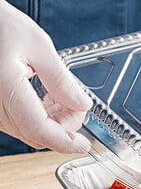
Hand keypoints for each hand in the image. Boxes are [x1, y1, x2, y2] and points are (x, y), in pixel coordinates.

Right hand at [0, 0, 91, 152]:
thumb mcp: (38, 45)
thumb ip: (61, 80)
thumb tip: (81, 104)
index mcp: (6, 90)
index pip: (41, 131)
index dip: (66, 142)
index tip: (85, 143)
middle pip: (38, 134)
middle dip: (65, 125)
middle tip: (79, 104)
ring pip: (30, 130)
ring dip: (53, 121)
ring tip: (64, 97)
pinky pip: (20, 122)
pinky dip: (40, 116)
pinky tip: (50, 100)